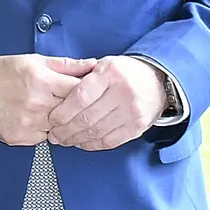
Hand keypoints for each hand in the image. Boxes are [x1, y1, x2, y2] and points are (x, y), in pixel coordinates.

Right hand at [0, 55, 95, 146]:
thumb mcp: (33, 61)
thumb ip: (66, 65)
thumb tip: (92, 65)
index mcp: (41, 81)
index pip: (81, 91)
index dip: (89, 92)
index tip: (91, 92)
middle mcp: (36, 104)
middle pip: (73, 112)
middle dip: (76, 109)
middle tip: (73, 104)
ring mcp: (28, 123)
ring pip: (61, 128)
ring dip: (60, 121)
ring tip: (51, 110)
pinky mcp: (19, 138)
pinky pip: (44, 138)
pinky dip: (44, 130)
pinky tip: (35, 119)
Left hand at [46, 56, 167, 150]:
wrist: (157, 80)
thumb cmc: (124, 73)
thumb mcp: (103, 65)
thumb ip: (80, 76)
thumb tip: (54, 95)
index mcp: (110, 74)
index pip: (80, 97)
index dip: (62, 112)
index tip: (52, 119)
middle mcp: (124, 93)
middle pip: (87, 118)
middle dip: (65, 130)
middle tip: (54, 134)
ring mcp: (132, 112)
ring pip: (96, 132)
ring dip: (75, 139)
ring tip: (63, 140)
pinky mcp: (137, 127)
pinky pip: (109, 141)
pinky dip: (92, 145)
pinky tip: (81, 142)